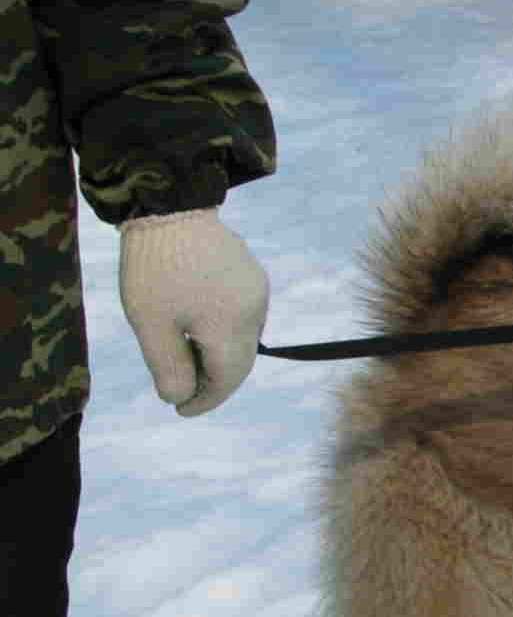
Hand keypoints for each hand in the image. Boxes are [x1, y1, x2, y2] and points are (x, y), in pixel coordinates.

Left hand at [117, 208, 270, 415]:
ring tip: (186, 359)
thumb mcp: (150, 323)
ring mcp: (258, 293)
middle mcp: (255, 313)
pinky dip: (225, 334)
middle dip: (213, 382)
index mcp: (231, 327)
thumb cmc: (154, 267)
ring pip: (244, 341)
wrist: (171, 207)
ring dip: (219, 358)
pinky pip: (244, 318)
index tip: (180, 409)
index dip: (205, 400)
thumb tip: (179, 397)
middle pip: (240, 363)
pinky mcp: (253, 278)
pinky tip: (199, 329)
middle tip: (182, 391)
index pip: (226, 379)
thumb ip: (168, 366)